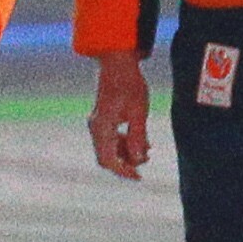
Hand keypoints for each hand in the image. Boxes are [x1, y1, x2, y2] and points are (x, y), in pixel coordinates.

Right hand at [87, 54, 150, 179]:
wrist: (118, 64)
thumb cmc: (129, 85)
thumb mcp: (139, 112)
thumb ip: (138, 136)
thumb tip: (139, 159)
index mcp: (102, 127)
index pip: (108, 160)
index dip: (123, 171)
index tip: (138, 177)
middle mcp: (95, 127)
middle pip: (106, 157)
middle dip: (126, 162)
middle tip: (146, 159)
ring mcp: (97, 124)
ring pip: (108, 149)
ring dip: (126, 153)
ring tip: (147, 148)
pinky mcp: (101, 120)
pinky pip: (109, 140)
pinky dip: (123, 143)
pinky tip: (139, 139)